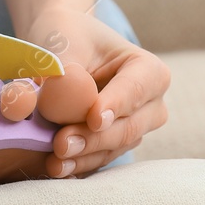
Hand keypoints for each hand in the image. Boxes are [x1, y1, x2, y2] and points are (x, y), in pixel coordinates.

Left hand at [23, 3, 170, 178]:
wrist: (59, 47)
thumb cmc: (68, 36)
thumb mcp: (64, 44)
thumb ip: (64, 73)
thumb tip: (56, 99)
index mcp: (149, 70)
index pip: (136, 88)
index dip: (117, 105)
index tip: (94, 118)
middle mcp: (150, 104)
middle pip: (128, 126)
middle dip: (95, 137)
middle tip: (62, 143)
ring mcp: (133, 129)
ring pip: (113, 149)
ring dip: (83, 156)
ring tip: (54, 160)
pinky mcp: (111, 147)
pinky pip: (98, 160)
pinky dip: (77, 164)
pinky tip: (55, 167)